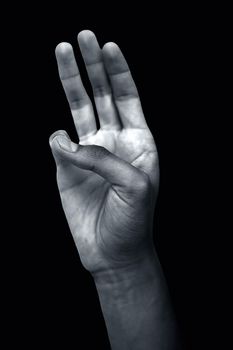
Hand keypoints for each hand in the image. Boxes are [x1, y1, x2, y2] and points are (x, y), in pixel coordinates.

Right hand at [49, 30, 158, 274]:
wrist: (113, 251)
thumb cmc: (134, 221)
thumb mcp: (135, 186)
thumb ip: (103, 159)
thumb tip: (65, 141)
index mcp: (138, 141)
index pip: (128, 97)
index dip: (119, 72)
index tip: (110, 47)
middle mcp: (113, 141)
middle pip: (103, 94)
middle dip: (94, 66)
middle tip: (84, 37)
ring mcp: (89, 152)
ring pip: (78, 109)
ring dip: (71, 81)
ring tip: (62, 50)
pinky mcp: (66, 167)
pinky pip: (58, 144)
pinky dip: (58, 141)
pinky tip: (61, 145)